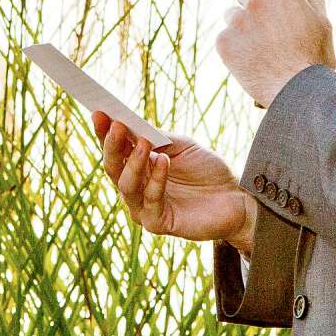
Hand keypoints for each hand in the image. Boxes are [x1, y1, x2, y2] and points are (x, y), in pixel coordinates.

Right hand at [93, 112, 254, 250]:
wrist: (236, 197)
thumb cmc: (206, 170)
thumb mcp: (181, 145)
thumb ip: (157, 137)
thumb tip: (130, 124)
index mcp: (136, 168)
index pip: (114, 150)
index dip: (104, 132)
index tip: (98, 111)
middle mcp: (134, 188)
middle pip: (113, 167)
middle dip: (112, 145)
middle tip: (116, 125)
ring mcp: (143, 208)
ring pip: (126, 185)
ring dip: (134, 162)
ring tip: (144, 142)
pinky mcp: (157, 223)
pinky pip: (150, 200)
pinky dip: (157, 179)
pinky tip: (164, 161)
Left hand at [214, 0, 332, 107]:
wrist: (298, 93)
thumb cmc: (314, 59)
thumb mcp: (323, 22)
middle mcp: (256, 0)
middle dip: (251, 2)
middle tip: (266, 25)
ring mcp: (237, 22)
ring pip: (232, 15)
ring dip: (242, 26)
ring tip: (262, 47)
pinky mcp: (224, 43)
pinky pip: (225, 38)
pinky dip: (235, 47)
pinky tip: (252, 59)